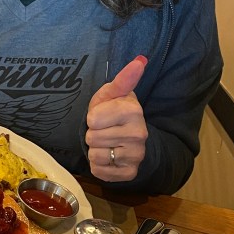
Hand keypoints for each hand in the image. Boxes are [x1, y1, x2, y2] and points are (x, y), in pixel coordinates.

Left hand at [86, 56, 147, 181]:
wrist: (129, 140)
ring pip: (95, 155)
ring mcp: (136, 155)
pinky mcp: (129, 173)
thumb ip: (124, 79)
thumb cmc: (115, 113)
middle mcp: (139, 134)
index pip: (93, 119)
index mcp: (134, 111)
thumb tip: (140, 60)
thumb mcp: (114, 94)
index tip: (103, 116)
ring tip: (107, 143)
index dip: (93, 118)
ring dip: (96, 150)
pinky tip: (109, 157)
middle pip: (93, 138)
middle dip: (94, 134)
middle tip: (105, 131)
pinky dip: (99, 166)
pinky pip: (99, 171)